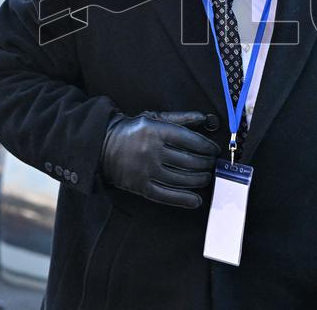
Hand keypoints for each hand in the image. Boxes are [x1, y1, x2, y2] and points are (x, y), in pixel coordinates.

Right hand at [101, 110, 219, 208]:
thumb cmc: (133, 130)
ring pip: (181, 179)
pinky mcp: (140, 186)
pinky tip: (195, 200)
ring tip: (206, 177)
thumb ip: (180, 118)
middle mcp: (150, 150)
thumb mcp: (154, 118)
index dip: (207, 147)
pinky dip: (184, 200)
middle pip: (188, 161)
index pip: (190, 140)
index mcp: (155, 130)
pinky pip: (166, 196)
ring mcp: (145, 170)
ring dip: (199, 180)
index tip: (214, 150)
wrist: (102, 145)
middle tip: (212, 164)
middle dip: (206, 164)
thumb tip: (204, 119)